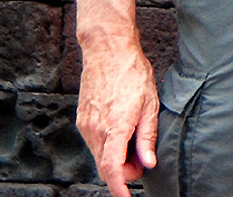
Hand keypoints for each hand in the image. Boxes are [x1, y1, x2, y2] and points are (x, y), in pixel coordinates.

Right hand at [75, 36, 157, 196]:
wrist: (107, 50)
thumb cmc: (132, 72)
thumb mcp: (150, 104)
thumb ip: (147, 136)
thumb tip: (148, 163)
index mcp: (115, 127)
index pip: (112, 169)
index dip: (118, 187)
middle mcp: (95, 129)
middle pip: (105, 166)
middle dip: (123, 172)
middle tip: (142, 162)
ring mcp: (86, 125)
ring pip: (99, 155)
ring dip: (116, 159)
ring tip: (135, 145)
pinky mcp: (82, 119)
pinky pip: (94, 143)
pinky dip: (108, 147)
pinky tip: (121, 134)